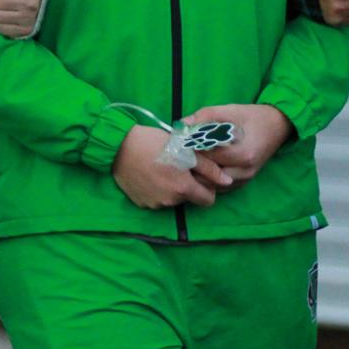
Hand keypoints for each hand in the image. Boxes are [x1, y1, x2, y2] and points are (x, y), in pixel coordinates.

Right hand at [112, 126, 227, 208]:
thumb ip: (209, 168)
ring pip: (172, 199)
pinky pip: (157, 199)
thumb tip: (227, 182)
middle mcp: (170, 202)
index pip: (208, 200)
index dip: (207, 187)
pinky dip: (157, 190)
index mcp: (183, 189)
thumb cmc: (155, 143)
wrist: (120, 147)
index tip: (199, 174)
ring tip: (163, 168)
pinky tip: (150, 174)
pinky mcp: (141, 203)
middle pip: (189, 198)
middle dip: (188, 186)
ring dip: (171, 188)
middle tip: (179, 166)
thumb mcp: (186, 149)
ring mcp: (154, 204)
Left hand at [181, 103, 295, 185]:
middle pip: (208, 175)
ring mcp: (245, 179)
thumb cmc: (252, 116)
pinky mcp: (244, 182)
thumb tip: (181, 125)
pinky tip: (203, 166)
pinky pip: (221, 187)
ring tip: (190, 160)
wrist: (278, 125)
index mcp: (242, 153)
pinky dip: (210, 179)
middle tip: (181, 153)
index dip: (190, 150)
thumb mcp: (229, 110)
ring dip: (200, 174)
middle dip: (193, 164)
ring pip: (212, 185)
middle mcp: (244, 170)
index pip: (207, 157)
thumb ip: (204, 117)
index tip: (179, 143)